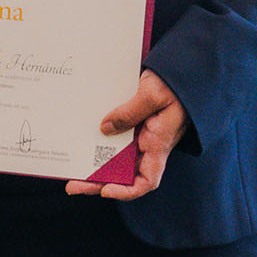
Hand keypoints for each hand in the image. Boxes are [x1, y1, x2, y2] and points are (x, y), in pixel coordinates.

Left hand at [65, 69, 186, 200]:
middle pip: (124, 173)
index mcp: (159, 142)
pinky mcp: (135, 121)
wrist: (183, 66)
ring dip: (96, 162)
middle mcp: (149, 143)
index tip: (105, 190)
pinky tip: (84, 139)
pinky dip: (101, 140)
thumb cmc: (175, 81)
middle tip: (73, 184)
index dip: (127, 191)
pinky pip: (117, 137)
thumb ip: (129, 113)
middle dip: (99, 181)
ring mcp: (142, 133)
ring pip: (117, 156)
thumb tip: (104, 129)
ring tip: (73, 166)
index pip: (147, 180)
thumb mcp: (152, 94)